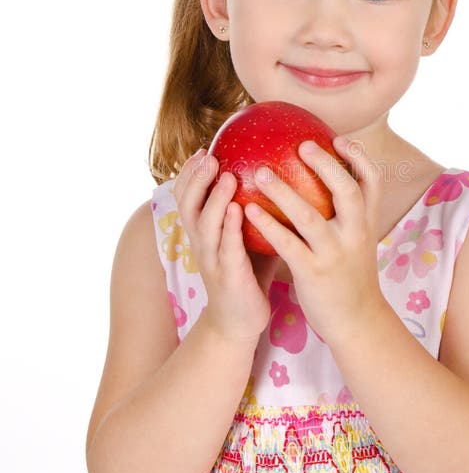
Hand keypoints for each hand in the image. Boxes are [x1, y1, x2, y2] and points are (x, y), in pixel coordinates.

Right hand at [172, 148, 277, 343]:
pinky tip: (239, 211)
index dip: (190, 174)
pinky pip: (227, 249)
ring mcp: (212, 260)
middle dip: (195, 179)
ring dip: (214, 199)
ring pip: (204, 225)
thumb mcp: (247, 237)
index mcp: (203, 232)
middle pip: (187, 205)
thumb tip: (277, 176)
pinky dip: (230, 229)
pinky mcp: (228, 277)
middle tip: (209, 156)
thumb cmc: (248, 273)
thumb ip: (254, 209)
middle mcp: (201, 243)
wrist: (239, 321)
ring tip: (225, 175)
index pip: (188, 197)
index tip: (202, 150)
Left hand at [243, 137, 385, 343]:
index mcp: (367, 223)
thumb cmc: (349, 275)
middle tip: (301, 145)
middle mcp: (355, 234)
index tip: (339, 139)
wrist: (357, 322)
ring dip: (283, 192)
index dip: (359, 158)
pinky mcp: (313, 273)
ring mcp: (334, 254)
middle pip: (347, 190)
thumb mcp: (357, 241)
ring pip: (310, 216)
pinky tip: (248, 210)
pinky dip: (268, 225)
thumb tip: (327, 181)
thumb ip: (347, 214)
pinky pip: (287, 244)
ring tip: (260, 172)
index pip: (373, 182)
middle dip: (326, 165)